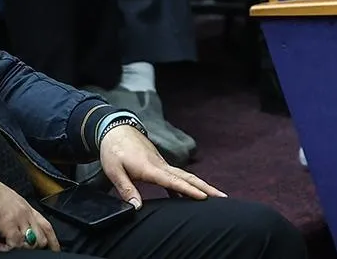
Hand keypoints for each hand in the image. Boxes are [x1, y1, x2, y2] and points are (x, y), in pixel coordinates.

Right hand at [0, 174, 57, 250]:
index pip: (47, 226)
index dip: (53, 240)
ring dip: (20, 248)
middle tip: (21, 248)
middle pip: (41, 237)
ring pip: (31, 242)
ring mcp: (19, 219)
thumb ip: (17, 217)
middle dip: (34, 247)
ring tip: (7, 245)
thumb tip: (13, 234)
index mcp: (28, 208)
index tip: (56, 249)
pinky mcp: (9, 224)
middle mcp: (26, 213)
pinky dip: (6, 248)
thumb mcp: (11, 203)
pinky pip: (15, 243)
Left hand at [98, 123, 224, 205]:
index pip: (173, 181)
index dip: (188, 190)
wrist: (115, 129)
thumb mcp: (114, 170)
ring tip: (215, 197)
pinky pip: (177, 176)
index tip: (204, 198)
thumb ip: (126, 188)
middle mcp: (161, 165)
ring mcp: (162, 164)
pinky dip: (186, 185)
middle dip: (206, 188)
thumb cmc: (113, 150)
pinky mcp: (159, 165)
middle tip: (223, 197)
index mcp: (150, 168)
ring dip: (200, 186)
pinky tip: (188, 196)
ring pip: (185, 176)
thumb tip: (136, 207)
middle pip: (187, 177)